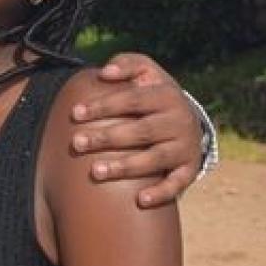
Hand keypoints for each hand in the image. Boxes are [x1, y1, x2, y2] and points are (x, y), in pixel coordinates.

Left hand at [65, 53, 203, 208]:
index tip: (75, 114)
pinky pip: (177, 183)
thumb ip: (126, 64)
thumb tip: (105, 72)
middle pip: (141, 131)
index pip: (133, 100)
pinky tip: (140, 200)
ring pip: (155, 159)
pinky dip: (161, 193)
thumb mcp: (146, 72)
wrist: (189, 119)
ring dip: (126, 166)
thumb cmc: (154, 94)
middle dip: (107, 137)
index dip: (103, 106)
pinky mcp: (190, 168)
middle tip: (77, 143)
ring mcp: (185, 147)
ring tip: (96, 171)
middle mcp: (179, 121)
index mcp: (167, 95)